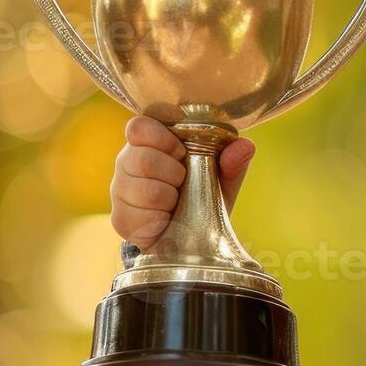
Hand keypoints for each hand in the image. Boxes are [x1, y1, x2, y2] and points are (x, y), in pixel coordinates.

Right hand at [110, 116, 253, 251]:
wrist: (188, 239)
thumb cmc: (201, 197)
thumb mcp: (221, 179)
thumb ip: (232, 162)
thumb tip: (245, 145)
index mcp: (148, 143)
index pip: (139, 126)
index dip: (162, 139)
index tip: (181, 153)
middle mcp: (127, 162)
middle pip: (143, 159)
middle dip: (174, 174)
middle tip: (183, 182)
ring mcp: (119, 191)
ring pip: (145, 190)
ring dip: (169, 199)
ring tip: (176, 203)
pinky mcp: (120, 219)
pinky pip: (141, 217)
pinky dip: (161, 221)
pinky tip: (165, 221)